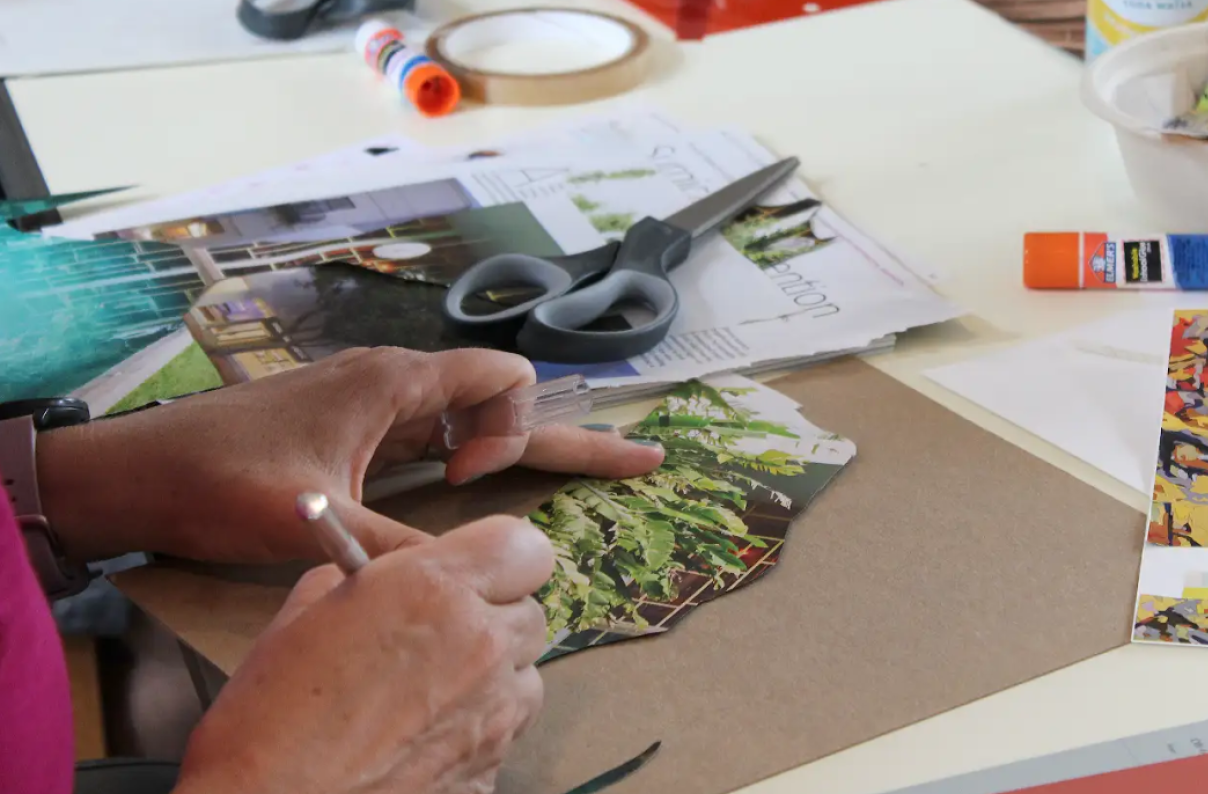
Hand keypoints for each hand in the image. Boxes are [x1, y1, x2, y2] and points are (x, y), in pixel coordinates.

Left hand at [36, 347, 663, 562]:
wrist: (137, 474)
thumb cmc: (217, 478)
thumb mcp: (315, 520)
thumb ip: (398, 548)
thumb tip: (467, 581)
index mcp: (393, 383)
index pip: (500, 377)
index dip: (509, 429)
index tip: (466, 480)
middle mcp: (394, 387)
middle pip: (504, 402)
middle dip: (572, 435)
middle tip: (644, 460)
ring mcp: (376, 411)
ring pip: (473, 422)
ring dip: (514, 449)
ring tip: (575, 478)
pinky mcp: (357, 436)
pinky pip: (435, 440)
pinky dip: (471, 459)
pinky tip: (479, 485)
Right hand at [175, 515, 552, 793]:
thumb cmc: (269, 718)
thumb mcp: (310, 610)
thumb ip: (370, 574)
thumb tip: (394, 568)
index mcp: (436, 590)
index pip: (524, 545)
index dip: (498, 556)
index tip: (472, 569)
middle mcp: (481, 646)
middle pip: (529, 612)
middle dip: (492, 616)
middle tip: (440, 631)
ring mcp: (495, 714)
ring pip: (526, 675)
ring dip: (492, 675)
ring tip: (428, 690)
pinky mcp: (491, 770)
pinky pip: (505, 732)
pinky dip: (476, 728)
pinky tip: (421, 737)